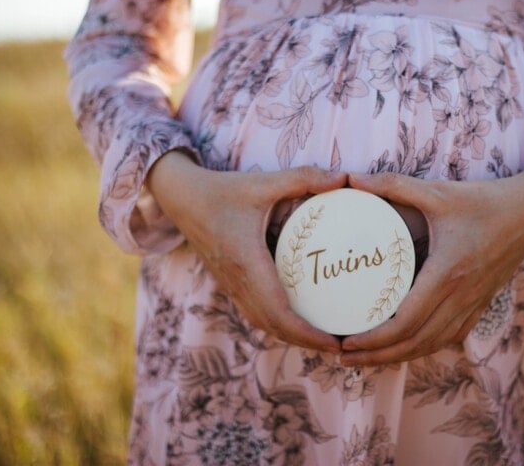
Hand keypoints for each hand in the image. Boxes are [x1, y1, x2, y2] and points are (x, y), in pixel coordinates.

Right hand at [146, 151, 347, 352]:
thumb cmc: (221, 191)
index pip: (278, 311)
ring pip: (264, 323)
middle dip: (307, 342)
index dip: (307, 332)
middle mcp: (238, 282)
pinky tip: (300, 320)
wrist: (180, 198)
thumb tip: (343, 178)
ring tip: (325, 339)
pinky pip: (256, 313)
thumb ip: (303, 178)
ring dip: (293, 336)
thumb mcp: (262, 182)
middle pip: (274, 327)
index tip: (333, 340)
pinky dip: (279, 324)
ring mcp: (232, 285)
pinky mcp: (230, 283)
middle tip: (341, 346)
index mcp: (247, 263)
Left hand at [340, 112, 523, 364]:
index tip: (346, 340)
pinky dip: (422, 348)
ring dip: (397, 357)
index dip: (374, 338)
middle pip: (414, 343)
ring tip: (366, 359)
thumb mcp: (437, 191)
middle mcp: (461, 295)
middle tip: (344, 357)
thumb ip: (393, 185)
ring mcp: (474, 304)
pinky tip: (403, 348)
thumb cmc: (484, 200)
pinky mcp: (481, 304)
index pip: (406, 321)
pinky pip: (448, 337)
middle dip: (377, 356)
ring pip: (431, 345)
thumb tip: (351, 178)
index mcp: (448, 272)